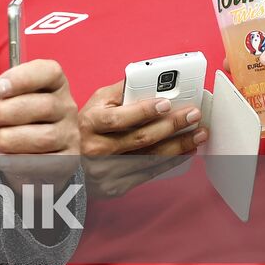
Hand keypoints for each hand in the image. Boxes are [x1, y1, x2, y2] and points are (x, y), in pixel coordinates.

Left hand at [0, 59, 79, 187]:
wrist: (19, 156)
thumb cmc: (7, 120)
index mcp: (52, 83)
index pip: (49, 72)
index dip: (23, 78)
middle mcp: (65, 106)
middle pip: (44, 106)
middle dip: (6, 112)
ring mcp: (69, 134)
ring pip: (45, 136)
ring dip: (10, 138)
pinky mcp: (66, 160)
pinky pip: (47, 163)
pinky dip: (20, 162)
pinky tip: (1, 159)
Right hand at [76, 80, 206, 197]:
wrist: (66, 163)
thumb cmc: (84, 128)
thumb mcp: (93, 104)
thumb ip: (119, 92)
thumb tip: (147, 78)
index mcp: (88, 124)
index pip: (117, 118)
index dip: (143, 111)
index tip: (166, 103)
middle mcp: (95, 148)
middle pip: (140, 138)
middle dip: (171, 126)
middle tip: (193, 115)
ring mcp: (106, 170)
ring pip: (150, 158)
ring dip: (179, 145)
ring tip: (199, 133)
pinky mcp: (115, 186)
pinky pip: (149, 173)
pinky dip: (171, 161)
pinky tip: (186, 151)